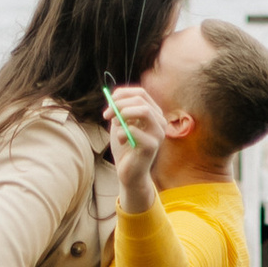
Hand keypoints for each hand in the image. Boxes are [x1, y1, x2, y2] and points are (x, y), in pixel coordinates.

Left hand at [105, 83, 169, 210]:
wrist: (128, 173)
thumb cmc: (125, 148)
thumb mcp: (120, 124)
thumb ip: (119, 110)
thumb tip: (113, 96)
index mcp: (154, 114)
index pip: (141, 93)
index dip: (123, 93)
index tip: (109, 101)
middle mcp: (160, 121)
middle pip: (140, 100)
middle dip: (119, 104)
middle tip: (107, 114)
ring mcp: (159, 133)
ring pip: (144, 111)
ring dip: (123, 115)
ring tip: (116, 125)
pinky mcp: (152, 145)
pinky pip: (134, 130)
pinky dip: (121, 133)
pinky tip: (121, 141)